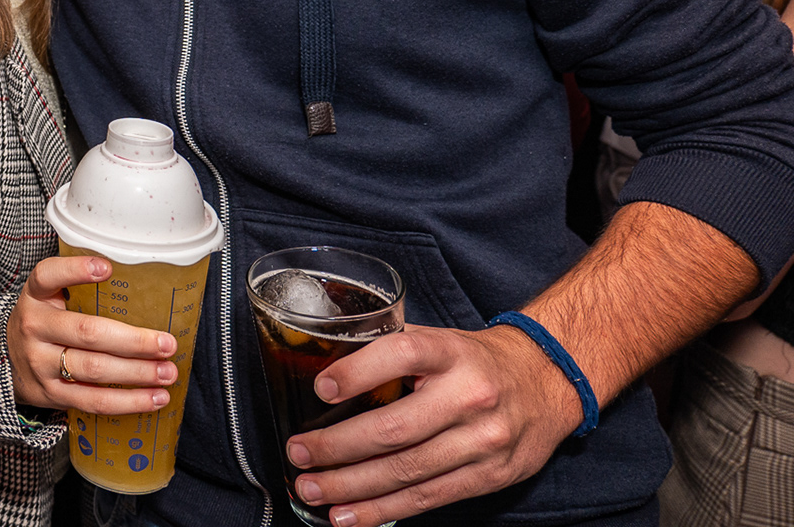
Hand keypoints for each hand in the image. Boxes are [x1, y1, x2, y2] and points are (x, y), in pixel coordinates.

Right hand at [6, 255, 177, 411]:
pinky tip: (154, 398)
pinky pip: (94, 401)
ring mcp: (40, 364)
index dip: (75, 270)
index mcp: (36, 296)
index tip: (107, 268)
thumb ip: (81, 291)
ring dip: (137, 373)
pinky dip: (128, 402)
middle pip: (87, 333)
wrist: (8, 362)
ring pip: (94, 370)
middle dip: (133, 341)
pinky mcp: (51, 394)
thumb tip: (148, 291)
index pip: (48, 276)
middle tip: (167, 344)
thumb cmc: (45, 324)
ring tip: (168, 373)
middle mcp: (34, 327)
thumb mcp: (49, 299)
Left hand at [284, 325, 579, 526]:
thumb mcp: (438, 339)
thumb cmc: (475, 359)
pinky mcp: (490, 477)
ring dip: (353, 486)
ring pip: (408, 471)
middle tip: (299, 453)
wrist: (548, 381)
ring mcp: (484, 441)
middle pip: (396, 428)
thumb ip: (389, 349)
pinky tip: (349, 515)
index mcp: (451, 352)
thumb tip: (322, 364)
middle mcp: (470, 396)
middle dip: (338, 447)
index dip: (358, 372)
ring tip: (312, 489)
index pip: (402, 355)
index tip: (321, 389)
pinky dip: (384, 510)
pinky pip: (428, 498)